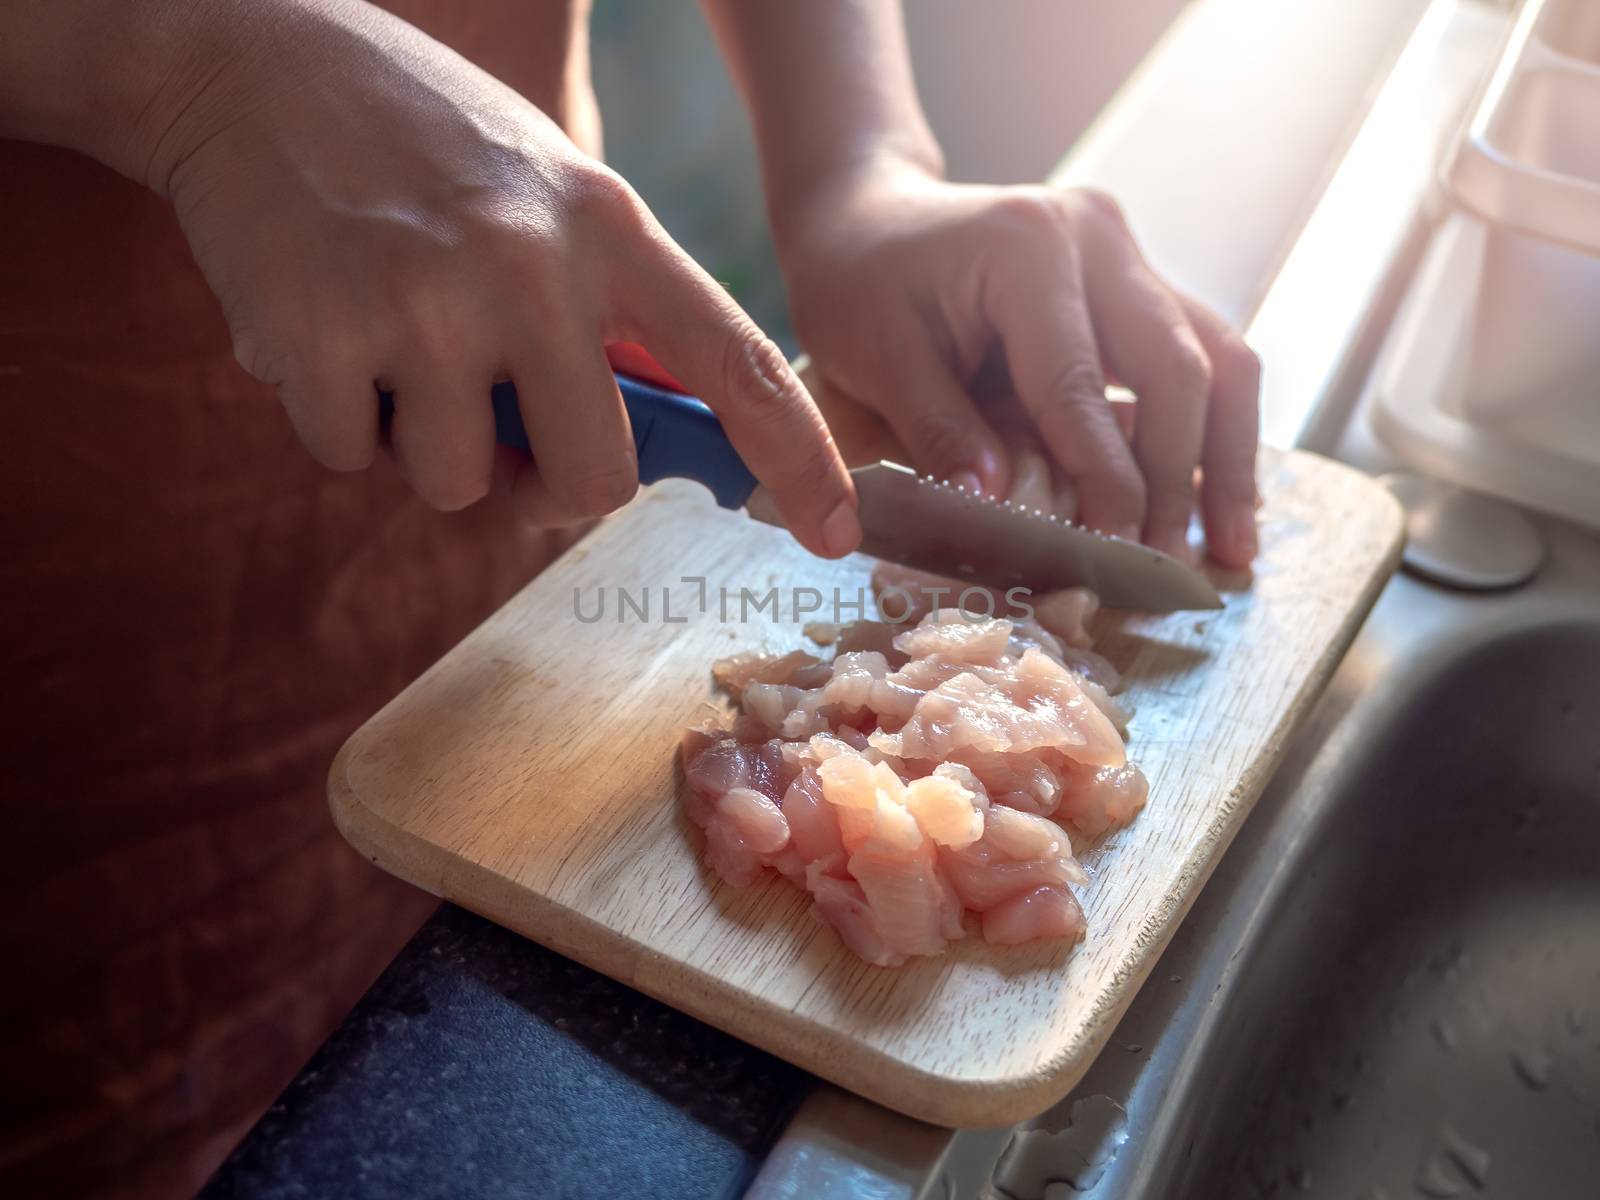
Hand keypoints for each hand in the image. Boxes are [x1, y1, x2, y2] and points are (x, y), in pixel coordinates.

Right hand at [137, 0, 859, 555]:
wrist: (251, 63)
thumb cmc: (425, 145)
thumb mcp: (550, 191)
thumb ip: (608, 308)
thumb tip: (644, 446)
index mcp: (606, 225)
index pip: (734, 361)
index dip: (797, 458)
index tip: (836, 532)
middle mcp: (529, 267)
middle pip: (593, 481)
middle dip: (551, 488)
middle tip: (507, 434)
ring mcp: (422, 304)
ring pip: (459, 486)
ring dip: (426, 445)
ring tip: (392, 339)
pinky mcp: (315, 338)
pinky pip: (351, 460)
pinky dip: (338, 418)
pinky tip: (323, 323)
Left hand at [773, 163, 1258, 565]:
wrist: (870, 219)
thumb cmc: (860, 283)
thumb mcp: (877, 355)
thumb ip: (939, 430)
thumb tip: (998, 507)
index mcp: (1027, 246)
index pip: (1080, 384)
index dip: (1105, 478)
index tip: (1115, 554)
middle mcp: (1096, 238)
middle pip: (1179, 367)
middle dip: (1179, 480)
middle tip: (1169, 572)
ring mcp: (1127, 255)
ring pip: (1216, 358)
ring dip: (1227, 458)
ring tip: (1233, 547)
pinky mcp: (1137, 281)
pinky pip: (1200, 355)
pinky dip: (1213, 429)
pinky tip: (1216, 498)